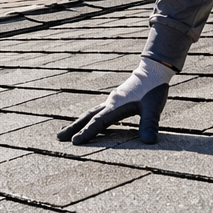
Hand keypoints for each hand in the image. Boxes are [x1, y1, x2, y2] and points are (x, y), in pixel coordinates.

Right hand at [57, 57, 173, 144]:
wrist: (154, 70)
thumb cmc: (153, 89)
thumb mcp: (153, 108)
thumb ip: (150, 124)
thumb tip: (149, 141)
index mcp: (116, 106)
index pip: (98, 122)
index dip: (87, 133)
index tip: (74, 142)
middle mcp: (110, 103)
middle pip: (87, 116)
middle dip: (74, 127)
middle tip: (59, 137)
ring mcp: (111, 101)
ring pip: (90, 113)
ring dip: (79, 123)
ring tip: (67, 131)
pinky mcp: (116, 100)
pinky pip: (97, 111)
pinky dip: (89, 118)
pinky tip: (90, 122)